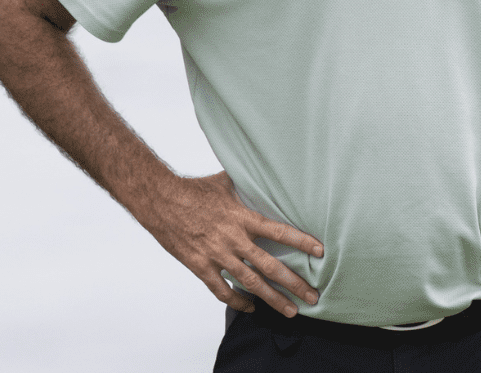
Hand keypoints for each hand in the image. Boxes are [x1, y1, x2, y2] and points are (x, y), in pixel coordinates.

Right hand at [139, 171, 322, 317]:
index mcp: (242, 218)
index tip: (320, 252)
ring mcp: (216, 255)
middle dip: (294, 283)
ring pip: (250, 283)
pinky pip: (221, 289)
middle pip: (270, 266)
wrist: (160, 201)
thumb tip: (266, 170)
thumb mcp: (226, 182)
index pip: (279, 231)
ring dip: (272, 299)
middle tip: (313, 296)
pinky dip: (237, 301)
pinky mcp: (199, 266)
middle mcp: (233, 239)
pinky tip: (250, 307)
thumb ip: (248, 183)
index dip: (301, 241)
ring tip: (291, 311)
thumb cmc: (194, 189)